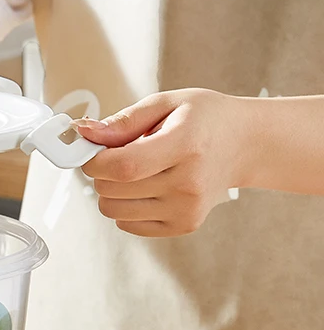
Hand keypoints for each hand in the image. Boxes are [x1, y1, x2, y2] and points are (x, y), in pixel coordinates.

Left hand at [76, 89, 248, 236]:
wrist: (244, 145)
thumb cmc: (204, 120)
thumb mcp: (166, 104)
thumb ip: (123, 121)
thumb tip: (84, 133)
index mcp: (186, 145)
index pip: (122, 166)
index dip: (95, 162)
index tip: (91, 151)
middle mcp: (188, 183)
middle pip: (112, 190)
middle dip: (101, 173)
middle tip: (119, 155)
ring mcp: (187, 209)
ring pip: (114, 210)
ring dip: (112, 191)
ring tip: (137, 171)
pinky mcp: (183, 225)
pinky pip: (127, 224)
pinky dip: (126, 207)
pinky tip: (148, 187)